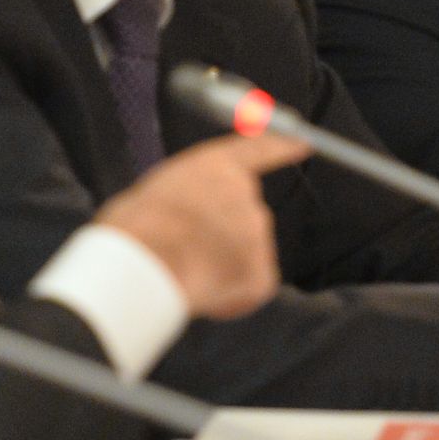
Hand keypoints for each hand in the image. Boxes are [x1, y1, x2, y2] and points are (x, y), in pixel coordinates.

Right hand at [98, 132, 307, 317]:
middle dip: (222, 234)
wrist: (145, 263)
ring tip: (186, 271)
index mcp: (218, 166)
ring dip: (222, 265)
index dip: (282, 147)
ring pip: (245, 254)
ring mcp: (258, 236)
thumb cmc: (136, 227)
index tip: (302, 143)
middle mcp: (246, 195)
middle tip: (186, 249)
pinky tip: (202, 294)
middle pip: (244, 216)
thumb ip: (187, 194)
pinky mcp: (261, 275)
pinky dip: (230, 296)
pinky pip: (250, 287)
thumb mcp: (155, 190)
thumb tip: (184, 215)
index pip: (259, 149)